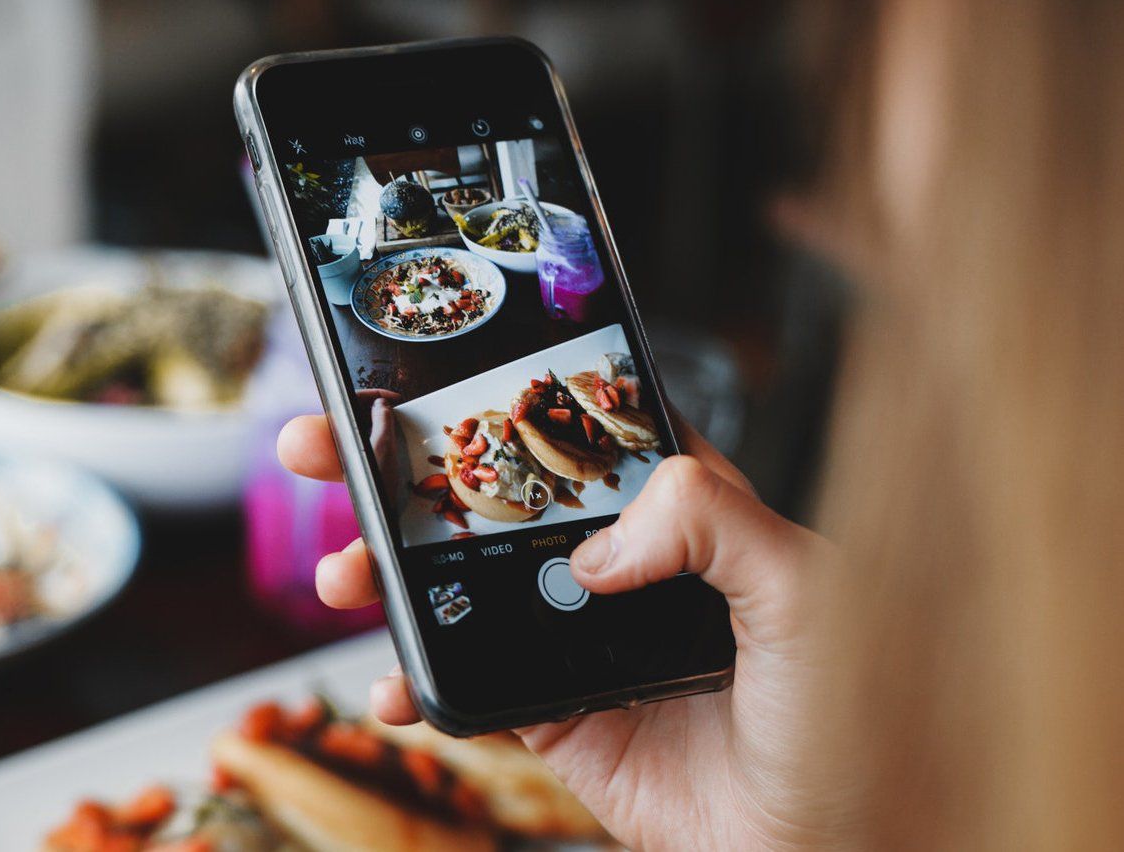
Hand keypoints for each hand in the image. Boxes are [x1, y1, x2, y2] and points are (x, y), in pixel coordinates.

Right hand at [279, 414, 838, 850]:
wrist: (825, 847)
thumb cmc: (853, 717)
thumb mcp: (809, 590)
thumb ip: (715, 521)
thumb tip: (599, 542)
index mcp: (680, 508)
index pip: (570, 426)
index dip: (490, 393)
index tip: (412, 372)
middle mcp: (620, 563)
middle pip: (489, 498)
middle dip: (395, 470)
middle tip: (323, 446)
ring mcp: (577, 637)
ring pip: (458, 586)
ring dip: (385, 573)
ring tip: (340, 573)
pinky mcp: (556, 714)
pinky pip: (466, 685)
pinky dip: (413, 683)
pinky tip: (389, 682)